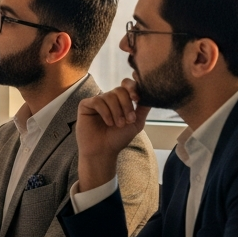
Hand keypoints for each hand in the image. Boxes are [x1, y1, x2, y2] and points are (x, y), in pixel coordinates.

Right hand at [75, 78, 149, 192]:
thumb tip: (152, 95)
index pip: (127, 85)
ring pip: (109, 96)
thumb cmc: (118, 139)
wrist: (104, 151)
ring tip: (117, 125)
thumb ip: (143, 108)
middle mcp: (109, 99)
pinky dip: (105, 112)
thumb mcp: (136, 123)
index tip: (137, 98)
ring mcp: (97, 101)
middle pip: (120, 90)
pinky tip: (108, 123)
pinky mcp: (86, 105)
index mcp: (120, 101)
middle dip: (126, 105)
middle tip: (128, 120)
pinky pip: (97, 101)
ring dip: (116, 112)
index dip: (132, 88)